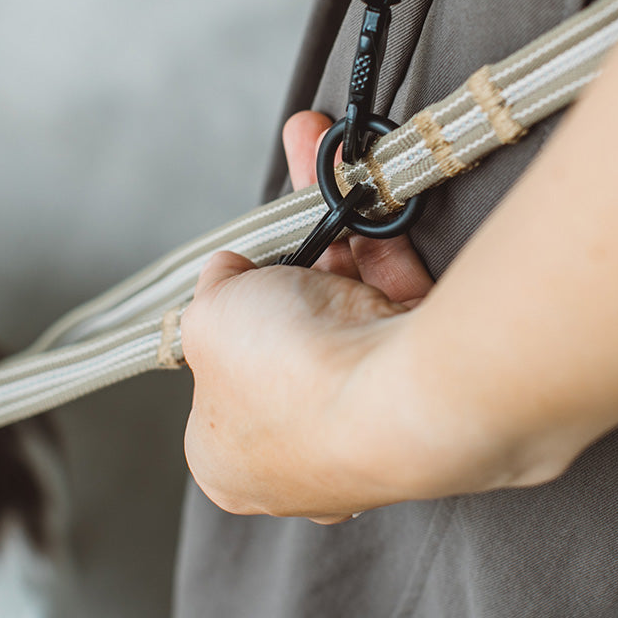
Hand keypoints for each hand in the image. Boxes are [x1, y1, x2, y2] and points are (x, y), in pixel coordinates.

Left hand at [181, 111, 433, 521]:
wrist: (394, 392)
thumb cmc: (289, 382)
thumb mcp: (205, 323)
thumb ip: (211, 291)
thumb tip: (228, 272)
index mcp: (232, 457)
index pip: (218, 376)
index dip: (223, 318)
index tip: (232, 272)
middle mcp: (301, 441)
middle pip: (284, 325)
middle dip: (284, 252)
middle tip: (280, 209)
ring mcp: (362, 403)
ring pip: (338, 292)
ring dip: (331, 222)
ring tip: (320, 160)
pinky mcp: (412, 364)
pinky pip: (390, 282)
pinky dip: (378, 232)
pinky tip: (366, 183)